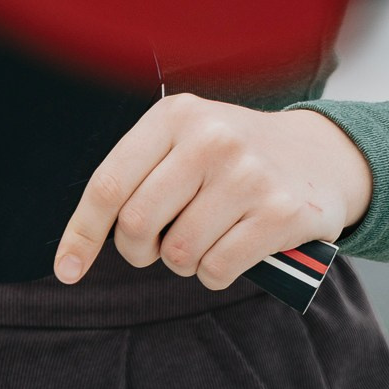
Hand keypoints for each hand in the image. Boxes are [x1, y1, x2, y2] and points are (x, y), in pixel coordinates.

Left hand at [55, 98, 372, 292]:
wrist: (321, 155)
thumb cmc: (234, 157)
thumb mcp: (185, 141)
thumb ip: (138, 177)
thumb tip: (78, 248)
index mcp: (176, 115)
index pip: (109, 184)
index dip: (82, 233)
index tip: (67, 270)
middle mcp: (211, 138)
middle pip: (137, 224)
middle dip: (140, 250)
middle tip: (159, 246)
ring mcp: (248, 175)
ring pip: (178, 254)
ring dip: (184, 263)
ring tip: (206, 238)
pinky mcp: (280, 213)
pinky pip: (217, 269)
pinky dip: (215, 273)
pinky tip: (233, 250)